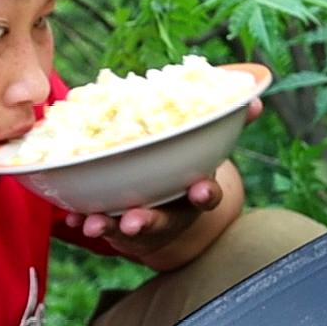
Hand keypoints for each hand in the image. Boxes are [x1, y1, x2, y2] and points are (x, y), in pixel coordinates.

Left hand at [62, 99, 258, 253]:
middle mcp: (169, 213)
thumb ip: (225, 124)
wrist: (170, 209)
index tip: (202, 188)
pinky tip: (70, 216)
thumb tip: (256, 96)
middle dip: (147, 222)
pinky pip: (97, 223)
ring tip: (93, 223)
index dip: (205, 193)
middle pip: (162, 221)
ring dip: (109, 227)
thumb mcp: (208, 148)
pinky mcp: (114, 224)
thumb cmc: (188, 169)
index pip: (205, 196)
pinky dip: (82, 219)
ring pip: (126, 229)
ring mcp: (140, 222)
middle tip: (134, 221)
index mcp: (194, 193)